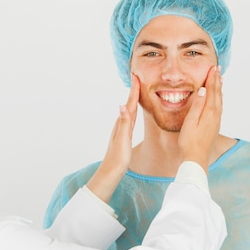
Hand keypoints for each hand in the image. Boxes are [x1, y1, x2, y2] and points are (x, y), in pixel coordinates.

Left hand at [86, 74, 139, 202]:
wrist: (111, 172)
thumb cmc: (117, 158)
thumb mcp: (122, 140)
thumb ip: (124, 123)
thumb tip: (122, 105)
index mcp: (122, 123)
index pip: (129, 103)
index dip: (133, 90)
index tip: (136, 77)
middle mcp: (122, 124)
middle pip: (130, 103)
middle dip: (134, 90)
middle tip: (137, 78)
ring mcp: (123, 129)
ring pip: (130, 110)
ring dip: (133, 99)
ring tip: (137, 89)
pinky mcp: (125, 135)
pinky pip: (131, 118)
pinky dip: (133, 110)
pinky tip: (133, 110)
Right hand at [177, 65, 222, 173]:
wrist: (196, 158)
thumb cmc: (190, 141)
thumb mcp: (190, 121)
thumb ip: (197, 105)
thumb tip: (202, 90)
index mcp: (209, 112)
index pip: (211, 90)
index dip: (212, 78)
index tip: (212, 68)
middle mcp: (215, 115)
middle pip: (217, 94)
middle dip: (217, 80)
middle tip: (217, 69)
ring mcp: (216, 121)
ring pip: (219, 100)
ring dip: (219, 88)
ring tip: (219, 79)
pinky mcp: (214, 125)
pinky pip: (218, 106)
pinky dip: (218, 98)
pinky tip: (217, 98)